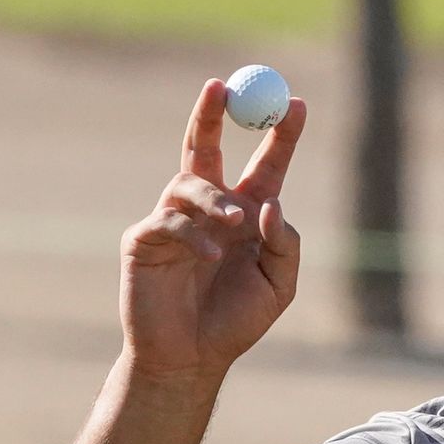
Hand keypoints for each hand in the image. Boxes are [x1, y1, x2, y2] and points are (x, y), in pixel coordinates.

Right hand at [118, 79, 307, 378]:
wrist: (192, 359)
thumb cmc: (235, 322)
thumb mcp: (278, 286)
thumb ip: (285, 245)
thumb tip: (271, 203)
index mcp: (246, 214)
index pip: (265, 163)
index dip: (281, 134)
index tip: (299, 103)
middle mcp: (208, 209)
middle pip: (206, 146)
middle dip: (213, 114)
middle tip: (222, 85)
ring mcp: (173, 220)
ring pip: (190, 183)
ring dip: (217, 199)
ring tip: (236, 223)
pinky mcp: (145, 239)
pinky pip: (169, 221)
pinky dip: (195, 236)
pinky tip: (209, 258)